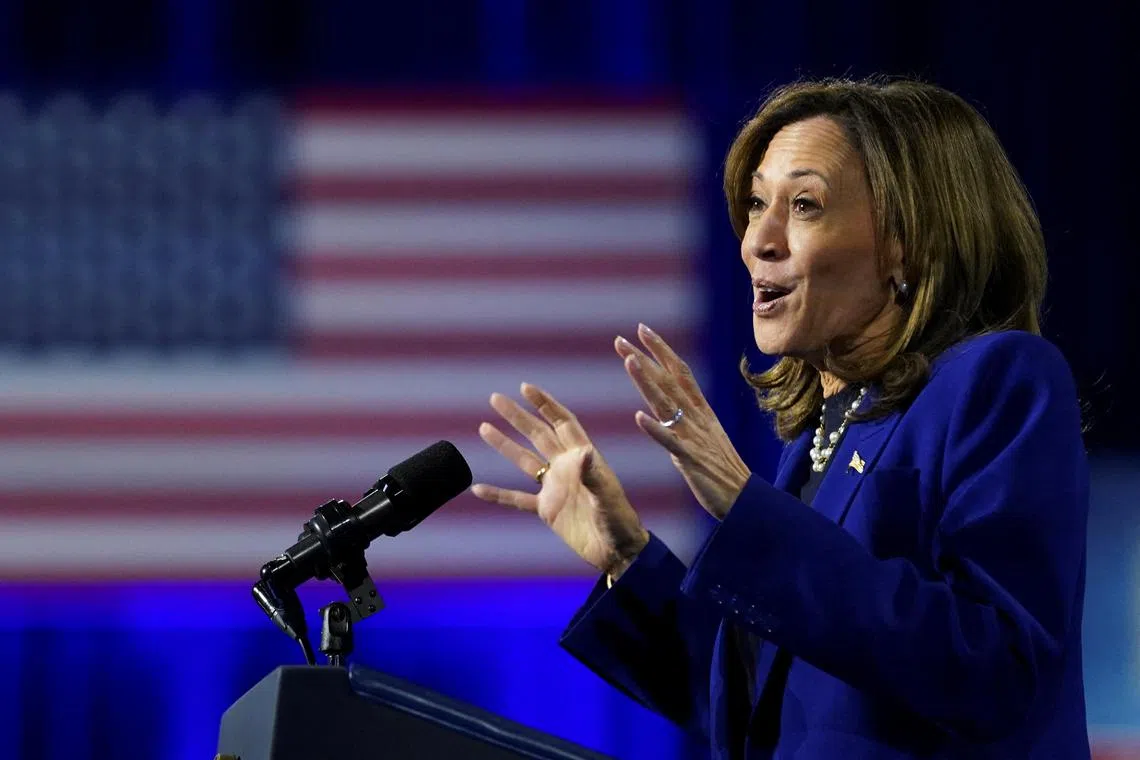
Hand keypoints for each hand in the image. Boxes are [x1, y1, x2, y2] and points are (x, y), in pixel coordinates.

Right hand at [471, 383, 648, 577]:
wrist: (616, 552)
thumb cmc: (619, 521)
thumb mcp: (607, 496)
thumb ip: (593, 474)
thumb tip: (584, 451)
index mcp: (583, 458)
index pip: (561, 422)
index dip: (545, 404)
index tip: (525, 388)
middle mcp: (566, 467)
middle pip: (537, 435)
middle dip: (518, 416)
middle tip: (495, 398)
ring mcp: (555, 488)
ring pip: (524, 461)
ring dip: (504, 445)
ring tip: (484, 427)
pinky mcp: (547, 510)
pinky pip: (517, 499)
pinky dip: (498, 494)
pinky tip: (477, 488)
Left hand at [615, 323, 751, 519]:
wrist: (743, 498)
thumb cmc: (722, 468)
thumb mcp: (704, 434)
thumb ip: (687, 416)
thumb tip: (668, 402)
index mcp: (700, 410)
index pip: (679, 371)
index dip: (661, 349)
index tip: (641, 329)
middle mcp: (697, 417)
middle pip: (668, 381)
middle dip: (645, 358)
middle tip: (620, 338)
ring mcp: (693, 437)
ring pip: (667, 404)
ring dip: (647, 382)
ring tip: (629, 361)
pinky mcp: (690, 459)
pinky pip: (670, 442)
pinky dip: (655, 429)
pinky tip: (638, 417)